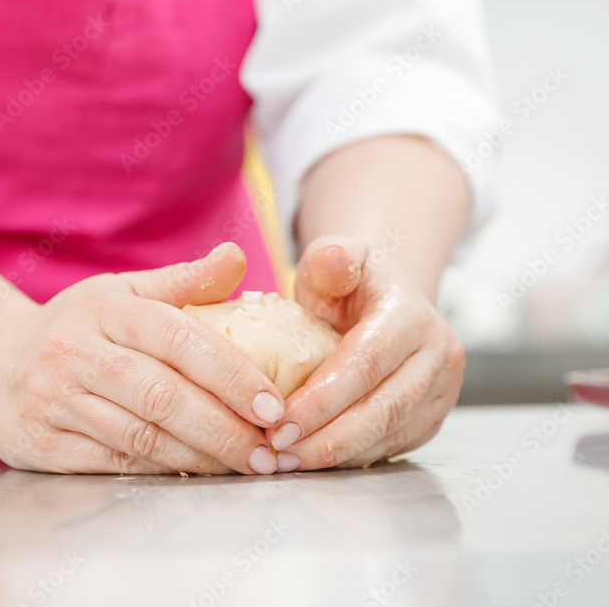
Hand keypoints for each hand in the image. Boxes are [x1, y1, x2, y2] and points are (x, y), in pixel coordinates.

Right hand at [0, 243, 285, 474]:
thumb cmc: (74, 327)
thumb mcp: (120, 291)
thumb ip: (182, 282)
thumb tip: (238, 257)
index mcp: (104, 309)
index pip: (179, 339)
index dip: (231, 374)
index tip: (273, 404)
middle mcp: (74, 352)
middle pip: (163, 397)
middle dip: (225, 429)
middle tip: (269, 450)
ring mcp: (54, 400)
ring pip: (142, 437)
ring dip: (201, 457)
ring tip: (244, 465)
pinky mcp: (42, 444)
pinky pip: (114, 463)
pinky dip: (162, 471)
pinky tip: (196, 472)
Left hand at [265, 236, 465, 470]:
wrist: (385, 302)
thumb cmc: (347, 283)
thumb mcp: (333, 258)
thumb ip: (329, 257)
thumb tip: (334, 258)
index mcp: (411, 316)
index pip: (366, 364)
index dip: (323, 398)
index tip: (279, 422)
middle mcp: (438, 356)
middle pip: (381, 409)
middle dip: (325, 437)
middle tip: (277, 451)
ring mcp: (441, 393)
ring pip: (388, 435)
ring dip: (334, 454)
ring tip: (285, 461)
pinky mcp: (431, 420)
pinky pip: (390, 447)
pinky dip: (348, 458)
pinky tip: (310, 461)